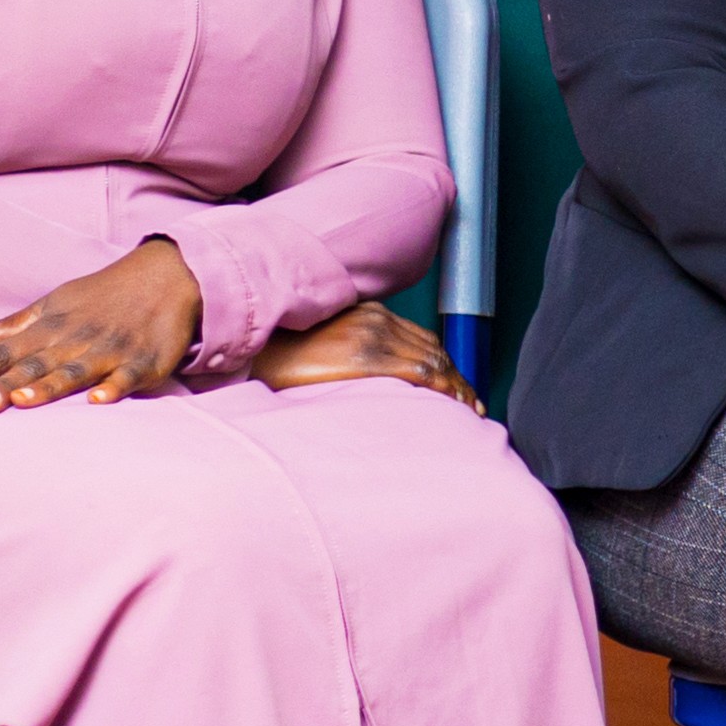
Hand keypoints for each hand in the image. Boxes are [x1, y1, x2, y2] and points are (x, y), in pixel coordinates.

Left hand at [0, 238, 204, 410]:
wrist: (168, 275)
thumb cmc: (102, 295)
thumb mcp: (53, 305)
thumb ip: (8, 327)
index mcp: (50, 328)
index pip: (4, 351)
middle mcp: (75, 340)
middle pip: (35, 365)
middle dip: (8, 385)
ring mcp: (110, 350)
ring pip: (75, 372)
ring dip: (50, 386)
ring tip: (24, 401)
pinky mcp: (145, 360)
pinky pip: (127, 376)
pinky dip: (114, 387)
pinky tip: (99, 400)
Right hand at [248, 299, 467, 403]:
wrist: (253, 350)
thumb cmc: (282, 354)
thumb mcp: (326, 345)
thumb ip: (356, 351)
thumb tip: (374, 379)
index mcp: (370, 315)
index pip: (424, 341)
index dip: (446, 365)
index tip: (460, 388)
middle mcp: (378, 320)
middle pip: (434, 350)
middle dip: (457, 379)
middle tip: (472, 405)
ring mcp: (373, 336)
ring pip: (433, 361)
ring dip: (456, 387)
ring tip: (469, 410)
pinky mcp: (365, 356)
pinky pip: (419, 372)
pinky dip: (442, 389)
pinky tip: (452, 406)